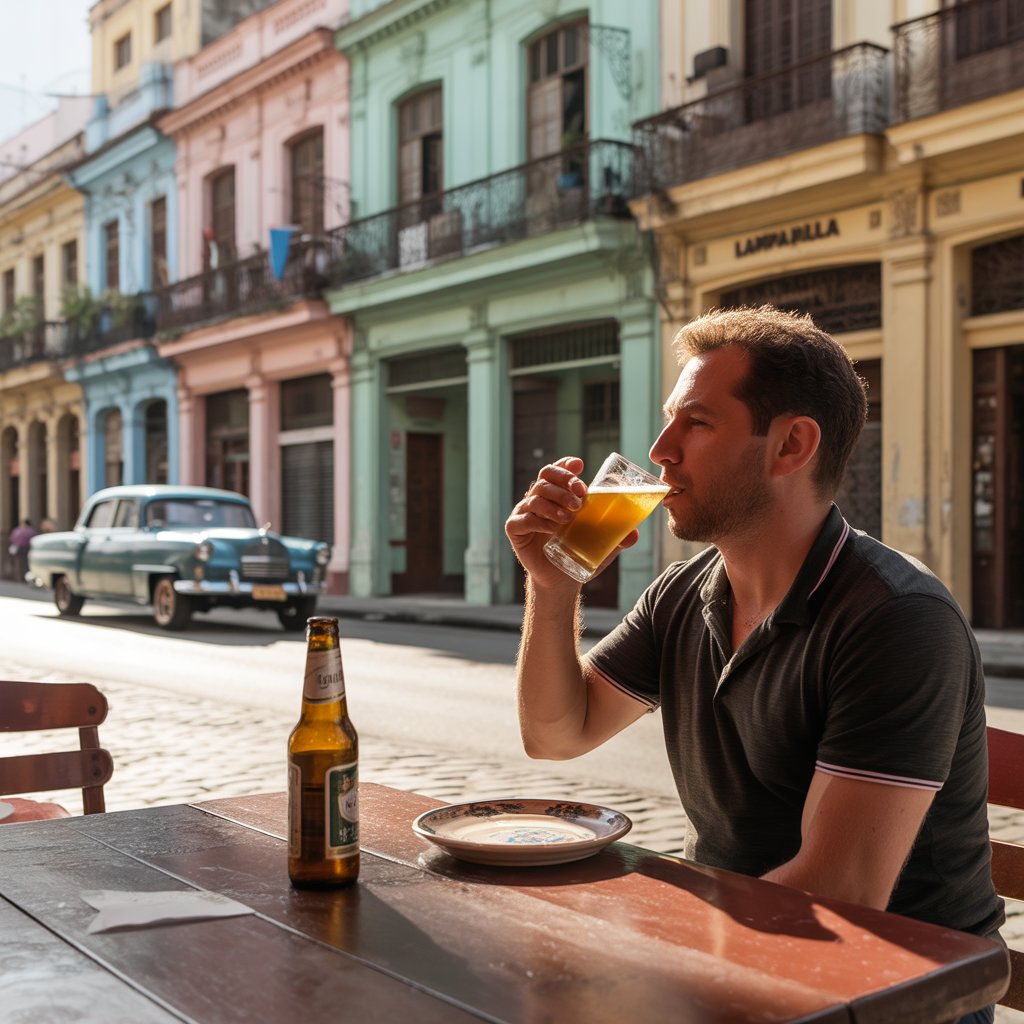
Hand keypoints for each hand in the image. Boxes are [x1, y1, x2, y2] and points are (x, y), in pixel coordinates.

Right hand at [505, 457, 640, 588]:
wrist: (561, 579)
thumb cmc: (578, 553)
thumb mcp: (601, 542)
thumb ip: (616, 535)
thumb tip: (634, 534)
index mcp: (557, 494)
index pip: (556, 469)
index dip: (565, 465)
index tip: (579, 466)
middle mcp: (539, 498)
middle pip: (545, 476)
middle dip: (564, 482)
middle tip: (580, 497)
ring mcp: (524, 512)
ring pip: (535, 497)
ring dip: (554, 504)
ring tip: (569, 518)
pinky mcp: (515, 528)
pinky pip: (524, 519)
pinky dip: (539, 521)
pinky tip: (552, 529)